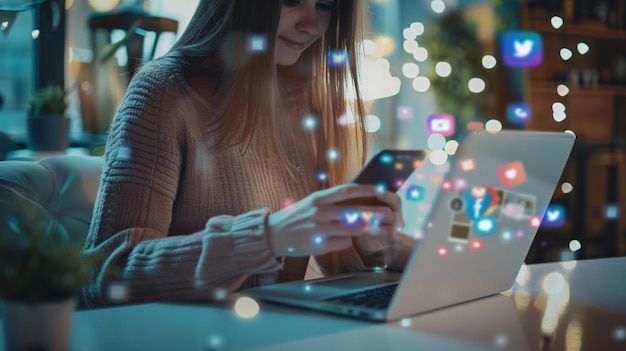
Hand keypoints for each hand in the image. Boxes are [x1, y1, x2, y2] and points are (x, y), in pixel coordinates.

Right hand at [267, 183, 402, 256]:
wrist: (274, 234)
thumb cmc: (297, 216)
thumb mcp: (312, 202)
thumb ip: (331, 200)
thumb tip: (357, 198)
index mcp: (318, 199)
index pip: (345, 191)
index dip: (365, 190)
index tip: (380, 189)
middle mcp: (319, 213)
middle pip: (352, 213)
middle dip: (373, 214)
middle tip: (389, 214)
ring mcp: (319, 230)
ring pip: (350, 230)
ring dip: (366, 230)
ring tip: (380, 229)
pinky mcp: (318, 246)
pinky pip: (341, 243)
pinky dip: (346, 241)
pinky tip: (344, 240)